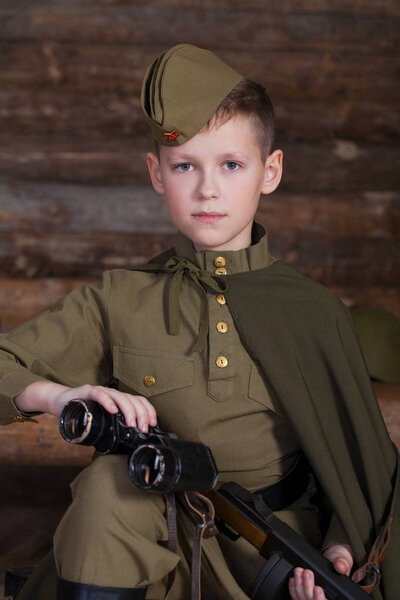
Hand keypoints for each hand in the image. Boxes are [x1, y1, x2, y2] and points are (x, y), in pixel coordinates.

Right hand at [15, 381, 156, 432]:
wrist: (59, 401)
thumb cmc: (81, 412)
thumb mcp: (100, 422)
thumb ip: (110, 429)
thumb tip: (121, 449)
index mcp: (117, 400)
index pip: (138, 401)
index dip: (148, 410)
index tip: (153, 424)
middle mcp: (112, 394)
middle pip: (132, 399)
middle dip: (141, 414)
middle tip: (143, 428)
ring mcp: (100, 392)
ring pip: (119, 396)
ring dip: (128, 410)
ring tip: (131, 423)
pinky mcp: (86, 391)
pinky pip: (99, 394)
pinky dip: (107, 401)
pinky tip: (112, 410)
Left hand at [288, 544, 352, 599]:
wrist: (331, 560)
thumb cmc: (338, 562)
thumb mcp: (343, 560)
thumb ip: (342, 563)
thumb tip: (340, 566)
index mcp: (337, 597)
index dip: (320, 599)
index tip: (318, 589)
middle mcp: (324, 598)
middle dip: (308, 588)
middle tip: (307, 574)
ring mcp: (313, 598)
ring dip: (299, 586)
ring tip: (299, 572)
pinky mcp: (304, 595)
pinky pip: (297, 597)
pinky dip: (294, 589)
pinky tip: (293, 579)